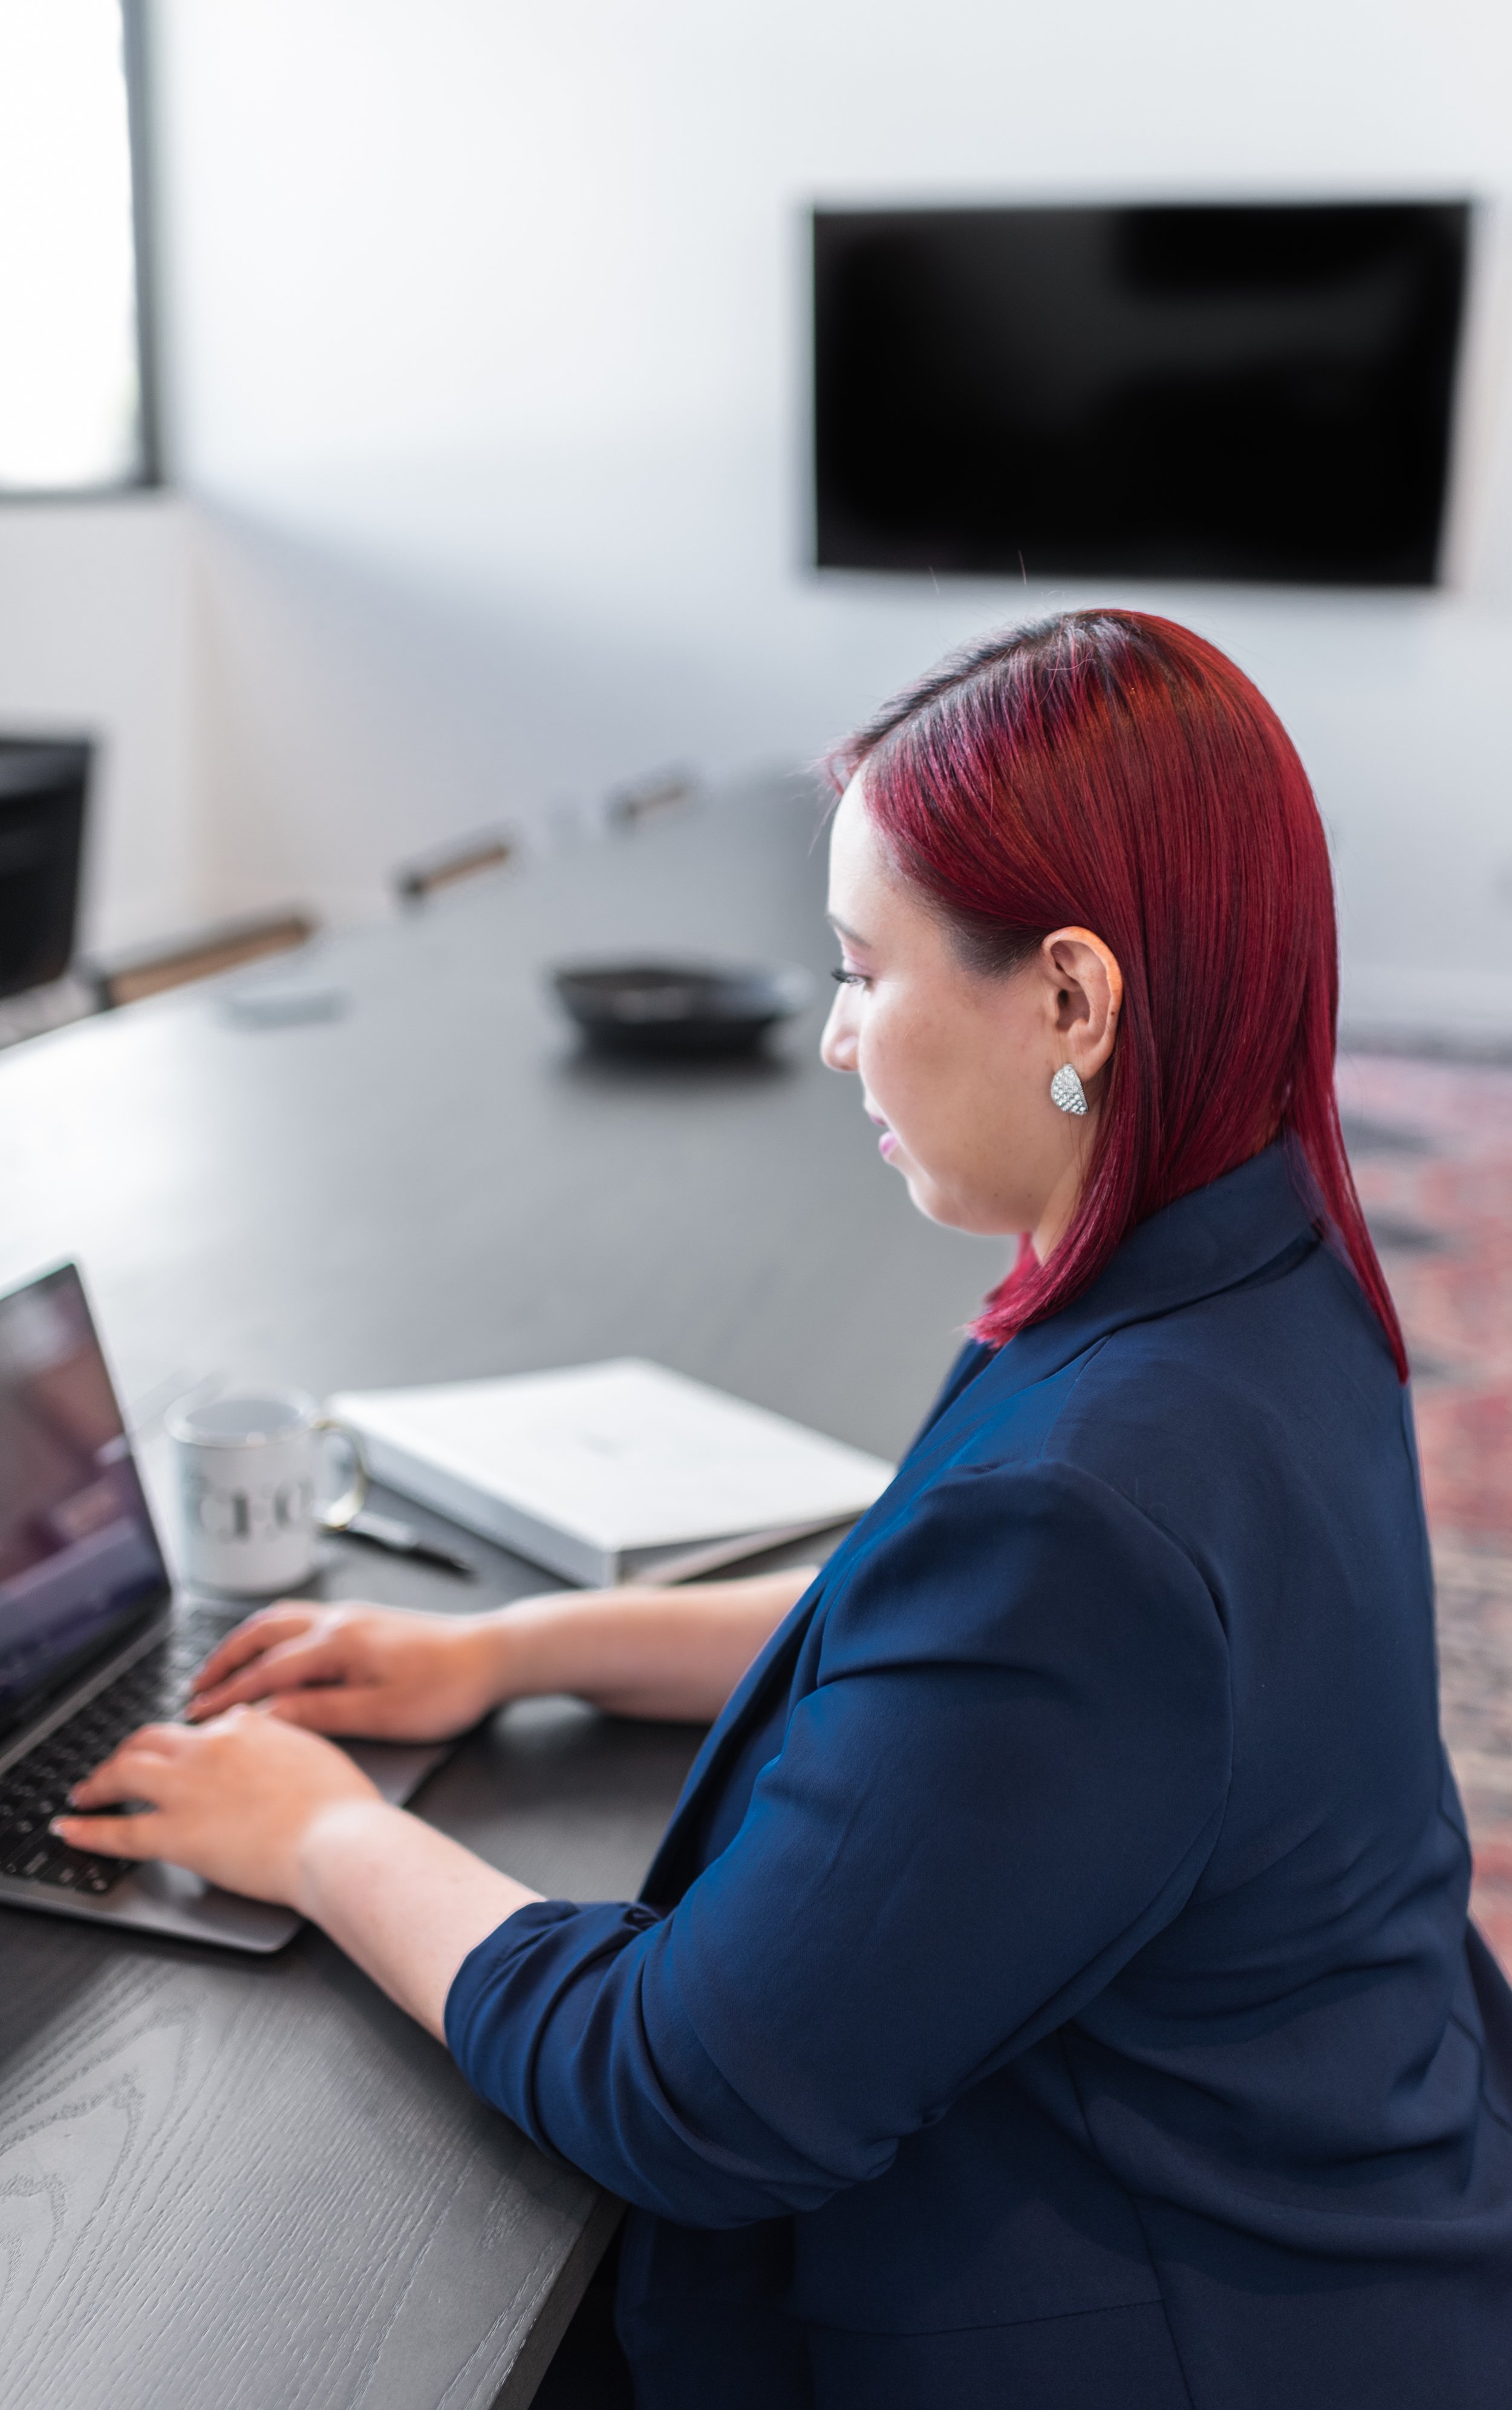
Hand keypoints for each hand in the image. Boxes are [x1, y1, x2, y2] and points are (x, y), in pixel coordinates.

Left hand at [52, 1709, 382, 1907]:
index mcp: (248, 1726)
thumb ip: (285, 1742)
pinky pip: (119, 1830)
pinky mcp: (176, 1833)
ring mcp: (188, 1788)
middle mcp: (211, 1746)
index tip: (182, 1753)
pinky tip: (71, 1829)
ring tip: (86, 1792)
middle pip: (152, 1738)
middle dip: (130, 1751)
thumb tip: (273, 1742)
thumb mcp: (318, 1752)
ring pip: (126, 1771)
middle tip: (119, 1765)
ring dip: (99, 1781)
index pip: (205, 1726)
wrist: (339, 1840)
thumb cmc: (343, 1807)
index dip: (188, 1742)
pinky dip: (88, 1829)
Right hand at [186, 1601, 507, 1740]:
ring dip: (244, 1643)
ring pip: (280, 1621)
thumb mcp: (383, 1713)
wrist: (494, 1654)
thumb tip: (269, 1716)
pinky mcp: (363, 1621)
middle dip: (223, 1662)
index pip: (267, 1671)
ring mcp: (351, 1616)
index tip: (197, 1715)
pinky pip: (301, 1619)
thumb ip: (322, 1712)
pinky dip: (271, 1635)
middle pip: (263, 1635)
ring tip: (219, 1668)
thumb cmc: (447, 1688)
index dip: (229, 1695)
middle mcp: (339, 1621)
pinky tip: (270, 1651)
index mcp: (339, 1644)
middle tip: (193, 1689)